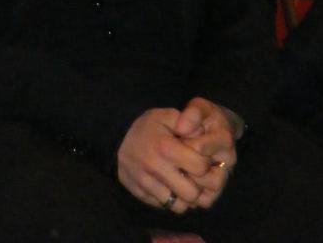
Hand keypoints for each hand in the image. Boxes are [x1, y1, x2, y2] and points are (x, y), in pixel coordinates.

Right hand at [117, 100, 235, 213]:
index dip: (207, 164)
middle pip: (192, 194)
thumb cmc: (146, 126)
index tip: (203, 160)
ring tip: (185, 184)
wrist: (116, 137)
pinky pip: (164, 207)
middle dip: (199, 187)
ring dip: (185, 198)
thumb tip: (203, 134)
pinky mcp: (140, 194)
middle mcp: (156, 168)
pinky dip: (171, 200)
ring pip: (179, 206)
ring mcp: (147, 184)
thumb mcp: (166, 115)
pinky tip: (171, 187)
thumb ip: (188, 122)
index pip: (200, 167)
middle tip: (196, 177)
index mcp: (166, 147)